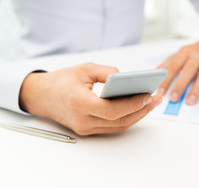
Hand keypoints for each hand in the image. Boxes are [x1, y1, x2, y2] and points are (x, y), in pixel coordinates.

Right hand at [19, 63, 162, 135]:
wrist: (41, 96)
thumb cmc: (61, 81)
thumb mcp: (84, 68)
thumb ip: (107, 72)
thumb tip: (127, 78)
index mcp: (79, 103)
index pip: (111, 110)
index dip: (132, 104)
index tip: (148, 95)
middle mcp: (82, 120)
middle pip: (119, 121)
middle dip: (141, 110)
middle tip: (156, 98)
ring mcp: (85, 128)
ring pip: (118, 127)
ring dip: (137, 116)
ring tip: (151, 102)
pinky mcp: (88, 130)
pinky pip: (112, 127)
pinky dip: (126, 118)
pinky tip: (137, 107)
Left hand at [157, 36, 198, 104]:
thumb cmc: (194, 52)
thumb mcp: (180, 54)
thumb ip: (167, 64)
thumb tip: (154, 74)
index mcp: (184, 53)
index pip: (173, 66)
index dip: (166, 79)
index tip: (160, 91)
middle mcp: (197, 56)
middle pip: (188, 71)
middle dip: (180, 85)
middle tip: (174, 98)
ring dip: (196, 90)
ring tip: (190, 101)